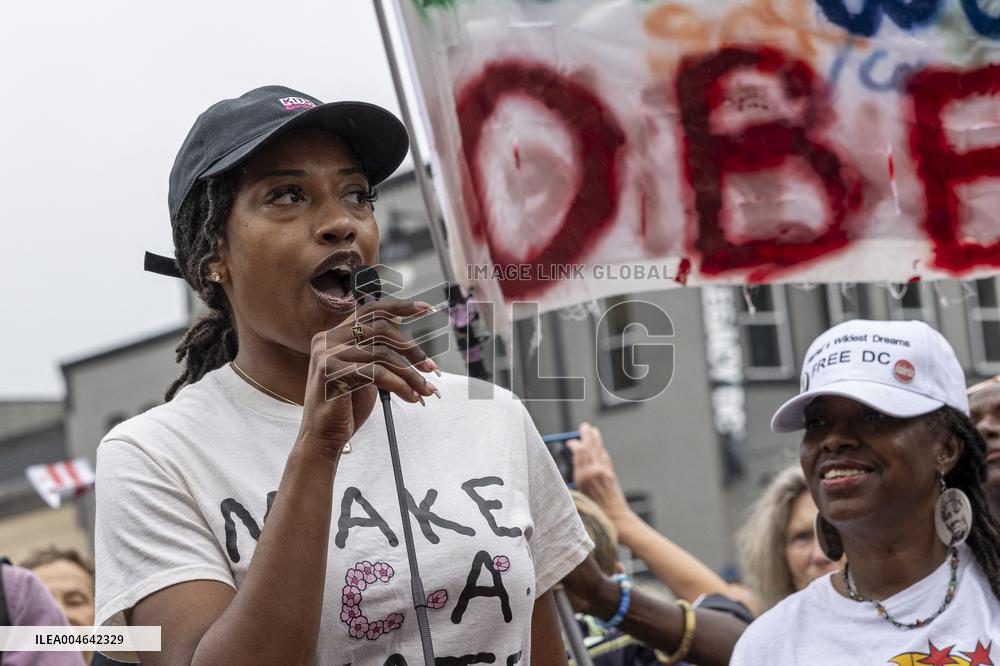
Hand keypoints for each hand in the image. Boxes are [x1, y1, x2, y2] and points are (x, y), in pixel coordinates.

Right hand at [297, 299, 439, 457]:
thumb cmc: (347, 406)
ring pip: (382, 353)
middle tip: (431, 368)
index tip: (425, 309)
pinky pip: (376, 373)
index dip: (400, 307)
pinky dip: (399, 385)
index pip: (371, 310)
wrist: (324, 437)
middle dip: (412, 349)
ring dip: (410, 373)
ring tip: (424, 389)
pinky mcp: (330, 371)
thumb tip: (403, 324)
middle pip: (381, 329)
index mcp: (335, 334)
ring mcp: (326, 354)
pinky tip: (410, 397)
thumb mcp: (367, 372)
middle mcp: (328, 338)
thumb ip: (379, 349)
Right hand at [567, 422, 632, 525]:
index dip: (574, 444)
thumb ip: (574, 480)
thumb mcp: (577, 496)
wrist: (616, 520)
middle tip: (584, 426)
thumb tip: (573, 467)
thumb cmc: (593, 513)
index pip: (579, 452)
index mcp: (583, 476)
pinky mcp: (611, 474)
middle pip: (589, 447)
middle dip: (586, 435)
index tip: (569, 442)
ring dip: (595, 439)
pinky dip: (601, 449)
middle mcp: (594, 471)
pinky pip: (604, 457)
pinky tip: (599, 446)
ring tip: (593, 430)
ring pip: (598, 450)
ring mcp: (604, 472)